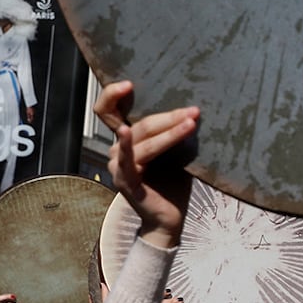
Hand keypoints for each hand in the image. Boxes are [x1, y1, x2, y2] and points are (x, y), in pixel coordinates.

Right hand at [96, 80, 197, 247]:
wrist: (169, 218)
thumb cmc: (172, 183)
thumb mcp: (175, 153)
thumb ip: (174, 134)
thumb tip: (192, 110)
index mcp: (126, 140)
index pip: (109, 111)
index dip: (113, 94)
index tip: (129, 83)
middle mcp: (117, 149)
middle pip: (140, 124)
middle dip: (169, 116)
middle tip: (193, 111)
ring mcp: (118, 165)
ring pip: (143, 140)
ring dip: (169, 131)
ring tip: (191, 123)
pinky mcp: (125, 181)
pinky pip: (127, 160)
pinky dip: (127, 145)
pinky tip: (127, 133)